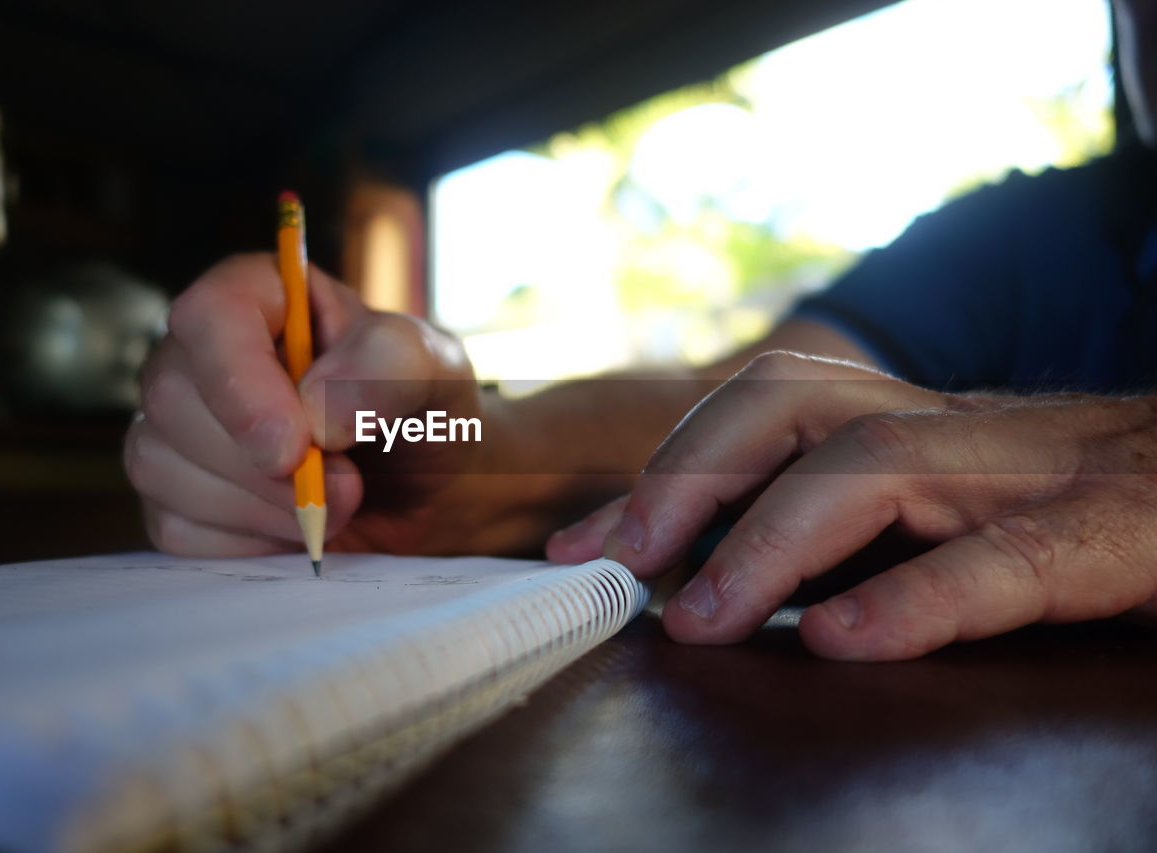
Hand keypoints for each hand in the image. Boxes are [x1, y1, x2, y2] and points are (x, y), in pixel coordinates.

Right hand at [124, 253, 483, 556]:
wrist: (430, 493)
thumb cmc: (425, 413)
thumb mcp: (434, 372)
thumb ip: (388, 367)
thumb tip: (315, 409)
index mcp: (263, 295)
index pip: (210, 316)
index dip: (241, 383)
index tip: (296, 447)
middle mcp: (206, 353)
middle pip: (173, 399)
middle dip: (264, 466)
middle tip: (348, 487)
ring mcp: (181, 425)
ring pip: (162, 466)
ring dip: (262, 507)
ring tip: (333, 504)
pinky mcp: (177, 493)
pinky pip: (175, 526)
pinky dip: (246, 541)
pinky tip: (295, 527)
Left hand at [549, 352, 1156, 659]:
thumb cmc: (1072, 506)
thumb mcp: (947, 504)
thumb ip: (844, 527)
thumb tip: (708, 583)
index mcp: (910, 422)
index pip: (759, 413)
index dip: (665, 471)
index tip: (584, 546)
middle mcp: (953, 427)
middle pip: (792, 406)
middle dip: (690, 479)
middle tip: (618, 564)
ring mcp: (1031, 469)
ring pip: (880, 463)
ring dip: (772, 542)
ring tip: (705, 619)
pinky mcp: (1114, 530)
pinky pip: (1007, 559)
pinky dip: (917, 597)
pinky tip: (844, 641)